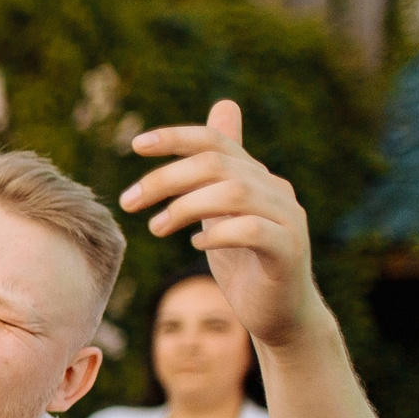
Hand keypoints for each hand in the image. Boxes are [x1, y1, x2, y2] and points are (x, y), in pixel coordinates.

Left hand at [120, 101, 318, 347]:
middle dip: (166, 178)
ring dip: (185, 206)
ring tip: (155, 228)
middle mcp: (275, 189)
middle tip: (129, 201)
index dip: (176, 137)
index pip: (215, 142)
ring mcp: (287, 218)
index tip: (135, 145)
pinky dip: (219, 233)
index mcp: (255, 176)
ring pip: (234, 193)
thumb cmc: (245, 261)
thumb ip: (214, 171)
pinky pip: (253, 230)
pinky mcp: (289, 250)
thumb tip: (224, 104)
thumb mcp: (222, 211)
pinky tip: (197, 244)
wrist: (280, 313)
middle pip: (217, 165)